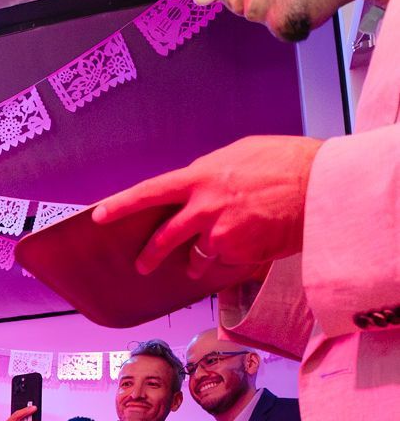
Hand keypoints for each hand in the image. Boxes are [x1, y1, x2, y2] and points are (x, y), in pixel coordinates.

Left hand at [92, 135, 322, 275]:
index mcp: (200, 178)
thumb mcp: (239, 155)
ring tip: (219, 249)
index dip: (121, 206)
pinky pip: (226, 263)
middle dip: (150, 256)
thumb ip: (210, 174)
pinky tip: (252, 243)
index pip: (149, 193)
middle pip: (164, 238)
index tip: (99, 216)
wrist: (320, 185)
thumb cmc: (284, 163)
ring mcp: (220, 234)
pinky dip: (233, 258)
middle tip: (143, 265)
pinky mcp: (239, 254)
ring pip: (197, 257)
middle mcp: (204, 208)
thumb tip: (196, 187)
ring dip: (201, 260)